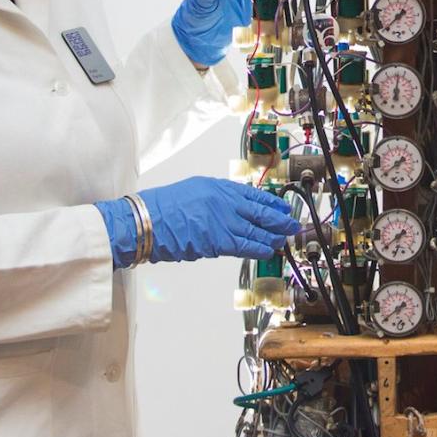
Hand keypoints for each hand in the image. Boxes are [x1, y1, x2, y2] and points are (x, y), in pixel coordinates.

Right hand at [94, 177, 299, 268]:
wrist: (144, 222)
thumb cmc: (161, 209)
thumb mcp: (192, 192)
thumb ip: (215, 201)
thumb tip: (232, 213)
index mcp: (217, 187)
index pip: (251, 194)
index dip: (271, 202)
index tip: (283, 207)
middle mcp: (223, 201)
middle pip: (259, 211)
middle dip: (279, 218)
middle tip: (293, 223)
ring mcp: (221, 220)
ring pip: (255, 229)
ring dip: (273, 235)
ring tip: (285, 238)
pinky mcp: (216, 240)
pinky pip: (243, 245)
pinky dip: (258, 248)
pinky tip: (269, 250)